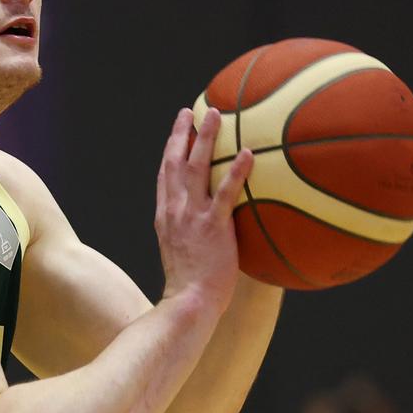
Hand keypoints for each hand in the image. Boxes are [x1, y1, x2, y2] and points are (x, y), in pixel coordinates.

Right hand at [155, 108, 252, 315]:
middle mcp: (175, 210)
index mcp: (165, 215)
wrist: (189, 301)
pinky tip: (247, 153)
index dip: (169, 151)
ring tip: (216, 115)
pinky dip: (235, 171)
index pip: (165, 176)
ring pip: (197, 167)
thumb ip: (190, 233)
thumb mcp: (181, 253)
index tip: (176, 132)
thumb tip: (208, 228)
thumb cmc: (190, 286)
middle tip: (189, 111)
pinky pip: (225, 193)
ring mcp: (192, 216)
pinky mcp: (213, 226)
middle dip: (181, 134)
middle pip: (175, 162)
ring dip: (205, 138)